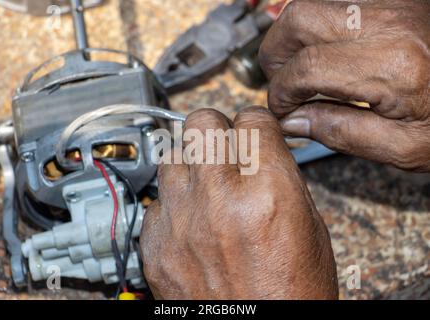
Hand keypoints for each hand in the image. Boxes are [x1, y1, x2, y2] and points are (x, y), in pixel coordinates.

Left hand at [140, 107, 337, 298]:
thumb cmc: (291, 294)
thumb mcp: (309, 228)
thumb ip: (280, 178)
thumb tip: (260, 149)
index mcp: (267, 192)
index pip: (251, 119)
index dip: (256, 121)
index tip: (253, 127)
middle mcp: (218, 201)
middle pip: (201, 122)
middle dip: (216, 127)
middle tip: (224, 142)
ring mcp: (180, 222)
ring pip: (171, 155)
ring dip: (191, 161)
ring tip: (206, 180)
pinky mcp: (155, 246)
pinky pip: (157, 201)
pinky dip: (173, 203)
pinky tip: (190, 218)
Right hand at [259, 0, 429, 171]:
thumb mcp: (402, 147)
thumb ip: (340, 132)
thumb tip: (294, 121)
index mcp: (392, 66)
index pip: (306, 68)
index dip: (282, 91)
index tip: (282, 109)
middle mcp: (390, 23)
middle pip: (300, 19)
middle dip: (275, 52)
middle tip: (278, 81)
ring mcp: (395, 3)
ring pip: (315, 3)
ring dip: (293, 34)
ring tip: (294, 65)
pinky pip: (340, 1)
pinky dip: (318, 24)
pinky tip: (321, 49)